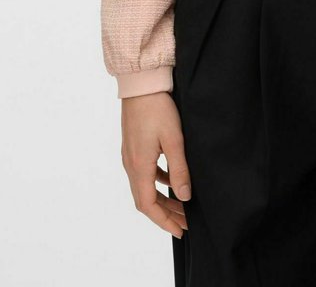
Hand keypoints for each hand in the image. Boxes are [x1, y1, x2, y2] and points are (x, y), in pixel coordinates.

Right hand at [121, 91, 190, 238]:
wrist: (141, 84)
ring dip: (162, 199)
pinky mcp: (133, 146)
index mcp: (139, 166)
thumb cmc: (157, 108)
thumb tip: (185, 197)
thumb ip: (180, 170)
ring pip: (144, 187)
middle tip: (185, 222)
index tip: (181, 230)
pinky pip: (144, 173)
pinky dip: (158, 182)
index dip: (164, 221)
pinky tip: (170, 179)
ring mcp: (130, 155)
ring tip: (181, 204)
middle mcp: (130, 164)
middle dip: (166, 214)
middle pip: (145, 200)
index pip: (148, 206)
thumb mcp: (174, 139)